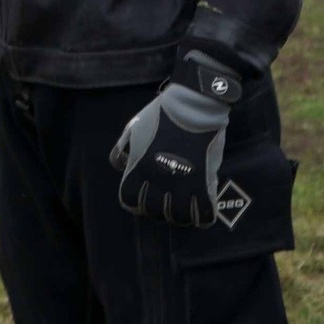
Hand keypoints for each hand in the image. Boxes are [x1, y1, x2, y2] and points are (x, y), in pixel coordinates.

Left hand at [108, 53, 240, 226]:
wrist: (192, 106)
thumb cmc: (160, 115)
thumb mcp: (133, 129)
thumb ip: (122, 149)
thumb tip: (119, 165)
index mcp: (138, 167)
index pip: (129, 200)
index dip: (135, 203)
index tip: (143, 200)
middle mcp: (158, 179)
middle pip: (154, 212)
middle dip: (158, 211)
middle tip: (165, 204)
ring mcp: (182, 183)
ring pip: (178, 217)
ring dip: (180, 216)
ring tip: (184, 210)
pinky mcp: (204, 182)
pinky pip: (204, 211)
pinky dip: (203, 217)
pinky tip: (203, 214)